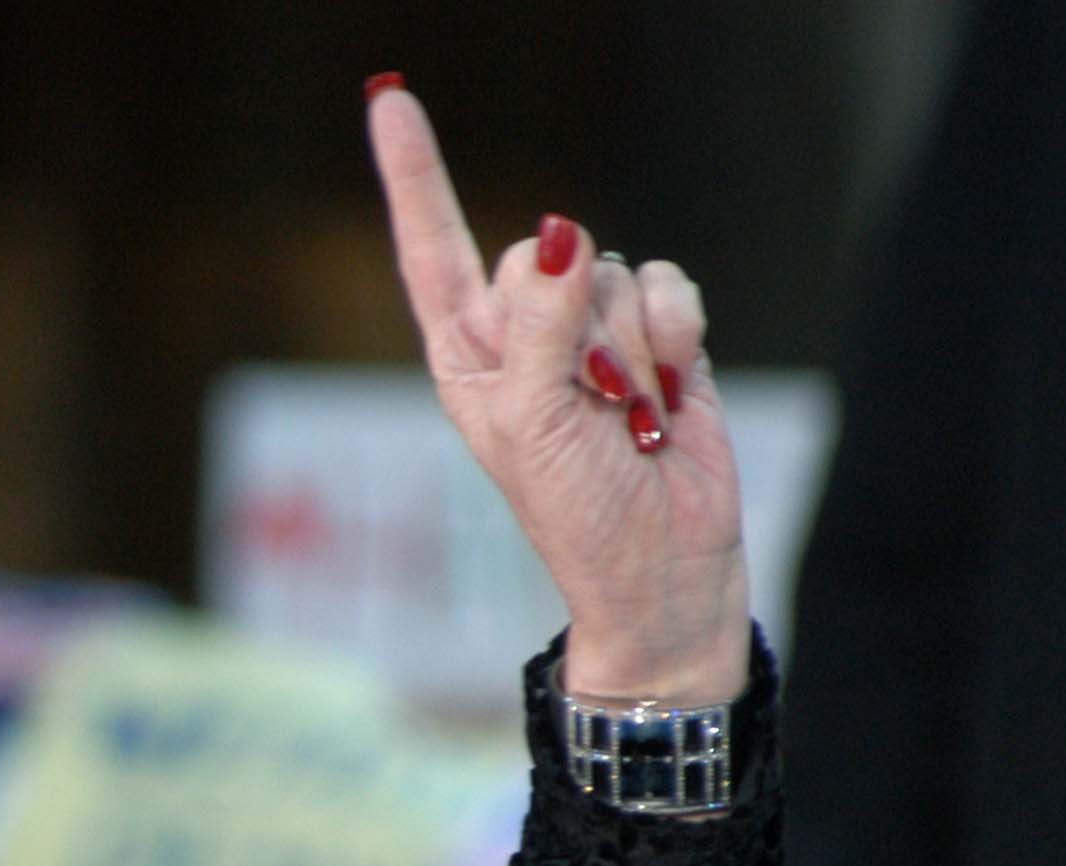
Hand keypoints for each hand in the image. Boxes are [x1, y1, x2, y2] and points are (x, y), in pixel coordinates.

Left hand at [369, 81, 749, 702]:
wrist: (662, 567)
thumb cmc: (575, 514)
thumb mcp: (534, 423)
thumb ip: (540, 323)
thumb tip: (557, 232)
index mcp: (465, 355)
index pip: (431, 247)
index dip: (414, 173)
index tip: (390, 98)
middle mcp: (521, 332)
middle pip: (537, 251)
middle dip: (569, 321)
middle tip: (586, 401)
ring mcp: (588, 331)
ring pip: (607, 267)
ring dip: (626, 345)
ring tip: (623, 414)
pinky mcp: (657, 333)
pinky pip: (665, 280)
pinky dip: (674, 334)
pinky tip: (667, 392)